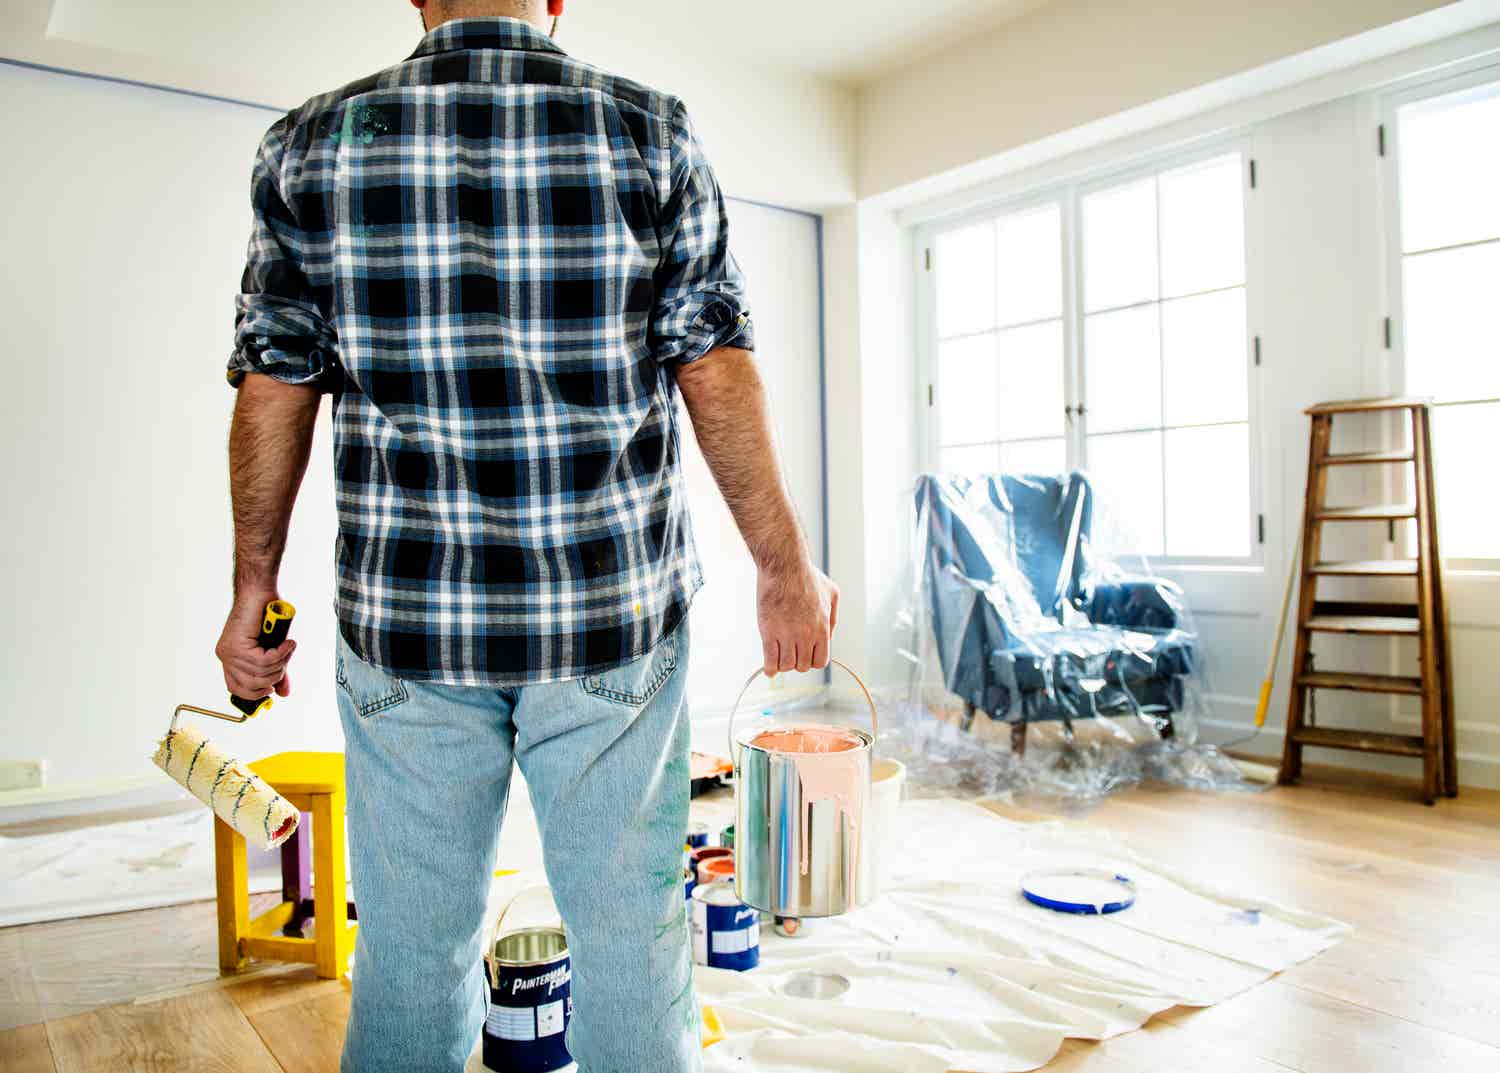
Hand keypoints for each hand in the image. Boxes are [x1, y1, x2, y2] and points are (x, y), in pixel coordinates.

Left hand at [215, 590, 296, 702]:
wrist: (260, 592)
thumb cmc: (266, 615)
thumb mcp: (273, 649)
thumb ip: (275, 670)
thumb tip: (282, 693)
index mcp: (230, 659)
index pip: (236, 688)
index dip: (255, 693)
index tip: (271, 690)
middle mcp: (226, 656)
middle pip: (250, 686)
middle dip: (274, 676)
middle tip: (285, 661)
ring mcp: (229, 652)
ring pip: (259, 673)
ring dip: (280, 662)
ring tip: (287, 648)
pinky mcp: (237, 645)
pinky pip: (263, 661)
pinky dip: (280, 653)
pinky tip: (286, 644)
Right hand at [756, 561, 838, 675]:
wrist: (784, 565)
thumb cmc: (807, 576)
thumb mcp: (832, 594)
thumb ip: (833, 618)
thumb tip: (828, 638)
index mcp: (823, 628)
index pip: (820, 661)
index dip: (812, 660)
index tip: (804, 653)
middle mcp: (806, 635)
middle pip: (802, 666)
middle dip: (797, 661)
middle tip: (789, 650)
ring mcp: (787, 635)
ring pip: (786, 666)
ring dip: (782, 664)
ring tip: (779, 654)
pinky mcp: (768, 632)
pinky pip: (770, 661)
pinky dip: (769, 669)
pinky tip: (769, 668)